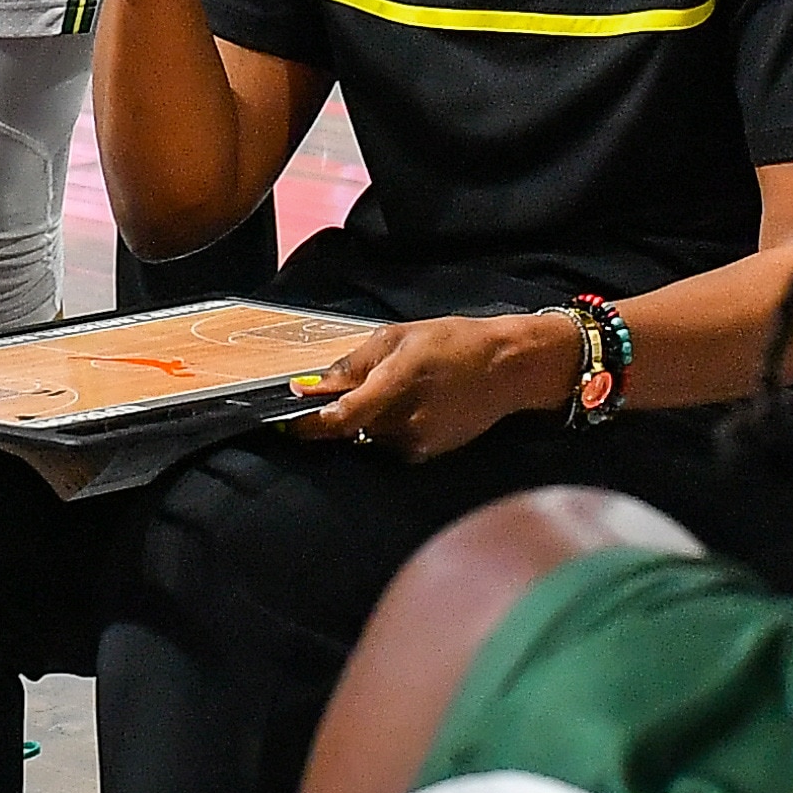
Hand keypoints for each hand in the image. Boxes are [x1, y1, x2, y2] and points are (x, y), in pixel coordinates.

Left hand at [285, 311, 583, 461]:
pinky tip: (415, 404)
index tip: (286, 423)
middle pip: (351, 427)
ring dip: (369, 418)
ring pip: (370, 435)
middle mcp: (407, 420)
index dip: (309, 425)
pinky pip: (391, 444)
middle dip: (344, 410)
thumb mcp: (397, 337)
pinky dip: (390, 427)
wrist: (507, 368)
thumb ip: (350, 366)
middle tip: (362, 383)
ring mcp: (419, 442)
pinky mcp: (428, 454)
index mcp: (398, 383)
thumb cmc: (452, 342)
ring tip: (401, 388)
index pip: (342, 417)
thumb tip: (306, 388)